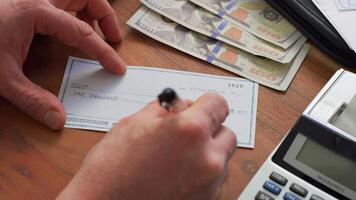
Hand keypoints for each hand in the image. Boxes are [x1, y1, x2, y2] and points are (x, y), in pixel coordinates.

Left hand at [0, 0, 125, 129]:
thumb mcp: (1, 77)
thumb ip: (31, 99)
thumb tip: (57, 118)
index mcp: (36, 12)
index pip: (82, 32)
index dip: (103, 51)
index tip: (116, 67)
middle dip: (105, 16)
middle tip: (113, 38)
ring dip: (92, 11)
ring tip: (98, 33)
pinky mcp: (29, 2)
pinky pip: (62, 2)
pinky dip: (75, 13)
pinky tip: (71, 31)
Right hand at [57, 94, 236, 199]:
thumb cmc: (111, 170)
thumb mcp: (134, 124)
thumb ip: (165, 110)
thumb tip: (179, 105)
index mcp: (190, 131)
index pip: (219, 104)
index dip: (207, 103)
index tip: (201, 107)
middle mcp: (207, 159)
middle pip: (226, 133)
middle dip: (209, 130)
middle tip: (186, 133)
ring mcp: (209, 184)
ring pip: (222, 158)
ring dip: (207, 153)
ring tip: (178, 158)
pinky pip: (214, 180)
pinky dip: (202, 174)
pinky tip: (177, 174)